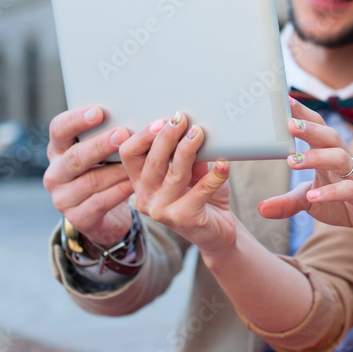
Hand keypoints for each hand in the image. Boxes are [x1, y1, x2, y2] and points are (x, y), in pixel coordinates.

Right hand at [43, 107, 133, 247]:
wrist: (105, 215)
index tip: (98, 112)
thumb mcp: (105, 154)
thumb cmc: (107, 172)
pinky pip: (101, 202)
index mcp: (58, 149)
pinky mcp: (77, 218)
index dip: (76, 120)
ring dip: (118, 170)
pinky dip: (120, 190)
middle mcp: (55, 173)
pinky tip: (135, 183)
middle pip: (75, 156)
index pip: (58, 129)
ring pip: (91, 180)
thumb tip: (138, 117)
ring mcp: (63, 198)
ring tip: (139, 160)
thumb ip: (111, 136)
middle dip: (100, 145)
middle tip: (123, 134)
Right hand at [118, 111, 234, 261]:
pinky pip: (201, 190)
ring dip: (188, 149)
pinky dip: (215, 175)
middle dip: (167, 136)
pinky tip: (223, 163)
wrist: (217, 232)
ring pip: (175, 173)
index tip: (162, 120)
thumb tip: (191, 129)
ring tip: (199, 133)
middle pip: (152, 160)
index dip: (143, 136)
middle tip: (183, 119)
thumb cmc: (202, 198)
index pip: (128, 155)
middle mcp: (146, 197)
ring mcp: (162, 210)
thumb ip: (188, 156)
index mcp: (140, 182)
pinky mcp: (184, 218)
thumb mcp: (192, 172)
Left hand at [258, 99, 352, 244]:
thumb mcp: (312, 202)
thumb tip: (259, 209)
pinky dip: (331, 192)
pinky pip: (349, 190)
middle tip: (288, 124)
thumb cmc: (346, 202)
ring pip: (340, 158)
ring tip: (293, 162)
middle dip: (310, 129)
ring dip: (316, 157)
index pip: (318, 128)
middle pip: (329, 137)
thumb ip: (287, 202)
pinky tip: (313, 195)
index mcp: (330, 155)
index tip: (285, 99)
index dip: (304, 114)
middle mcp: (344, 161)